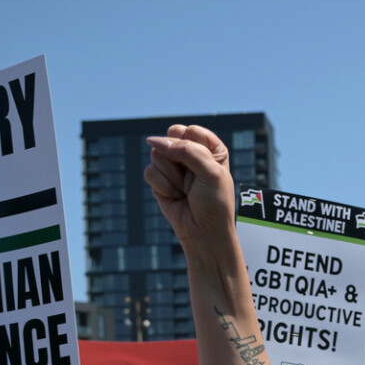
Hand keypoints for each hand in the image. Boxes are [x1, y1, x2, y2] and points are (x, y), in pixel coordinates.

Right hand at [145, 125, 235, 252]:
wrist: (204, 233)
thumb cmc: (214, 202)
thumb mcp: (210, 171)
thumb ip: (185, 149)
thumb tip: (152, 141)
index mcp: (209, 148)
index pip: (191, 131)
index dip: (193, 148)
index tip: (205, 168)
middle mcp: (189, 154)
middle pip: (171, 139)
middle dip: (180, 163)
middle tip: (193, 182)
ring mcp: (172, 166)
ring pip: (157, 155)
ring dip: (172, 177)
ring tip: (185, 191)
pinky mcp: (159, 180)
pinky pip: (150, 172)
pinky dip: (163, 187)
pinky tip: (175, 197)